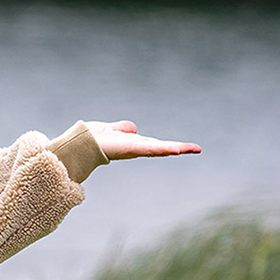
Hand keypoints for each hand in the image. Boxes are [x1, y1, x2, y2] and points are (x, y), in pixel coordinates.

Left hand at [86, 120, 200, 160]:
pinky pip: (150, 149)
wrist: (81, 143)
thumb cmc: (93, 138)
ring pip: (160, 148)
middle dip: (180, 148)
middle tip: (197, 149)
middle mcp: (136, 148)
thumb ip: (122, 129)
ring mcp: (135, 149)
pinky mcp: (131, 148)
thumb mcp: (112, 130)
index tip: (182, 147)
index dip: (169, 145)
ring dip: (176, 148)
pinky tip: (175, 150)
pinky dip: (163, 149)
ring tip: (193, 149)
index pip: (155, 144)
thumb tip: (132, 129)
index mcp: (133, 143)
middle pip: (162, 147)